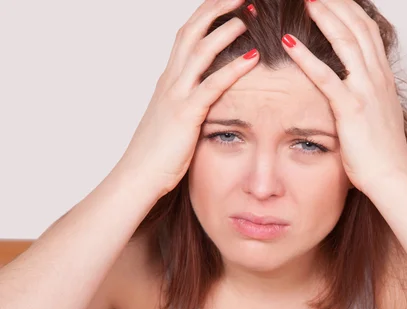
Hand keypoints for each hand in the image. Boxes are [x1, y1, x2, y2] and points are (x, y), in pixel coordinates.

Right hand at [117, 0, 258, 197]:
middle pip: (192, 31)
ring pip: (200, 51)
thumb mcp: (171, 119)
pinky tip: (253, 57)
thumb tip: (200, 96)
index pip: (186, 35)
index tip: (226, 2)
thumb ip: (186, 102)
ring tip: (248, 14)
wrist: (137, 176)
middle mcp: (170, 80)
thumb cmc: (156, 153)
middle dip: (216, 9)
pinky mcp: (186, 114)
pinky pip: (212, 85)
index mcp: (168, 80)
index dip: (206, 15)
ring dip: (225, 29)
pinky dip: (233, 68)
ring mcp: (176, 95)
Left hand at [281, 0, 406, 193]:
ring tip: (306, 0)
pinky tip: (288, 42)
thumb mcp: (378, 115)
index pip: (367, 31)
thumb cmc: (382, 152)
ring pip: (346, 42)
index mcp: (383, 78)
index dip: (350, 11)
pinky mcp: (351, 108)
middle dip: (338, 3)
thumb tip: (356, 89)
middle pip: (358, 27)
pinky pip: (326, 77)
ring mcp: (367, 91)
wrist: (393, 177)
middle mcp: (378, 77)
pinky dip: (306, 57)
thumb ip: (367, 96)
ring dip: (326, 17)